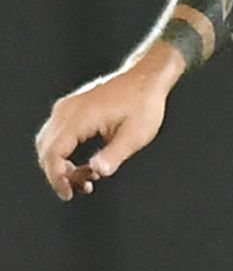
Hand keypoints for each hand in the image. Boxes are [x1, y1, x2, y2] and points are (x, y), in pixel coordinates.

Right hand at [34, 49, 179, 199]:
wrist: (147, 77)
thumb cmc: (144, 102)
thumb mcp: (137, 134)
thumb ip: (115, 154)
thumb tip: (97, 171)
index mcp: (80, 116)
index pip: (53, 152)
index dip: (56, 177)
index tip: (68, 193)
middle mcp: (67, 110)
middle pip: (46, 150)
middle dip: (60, 174)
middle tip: (82, 186)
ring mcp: (67, 108)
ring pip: (50, 144)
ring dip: (63, 165)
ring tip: (89, 177)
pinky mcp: (72, 109)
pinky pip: (58, 136)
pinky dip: (66, 154)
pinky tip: (85, 165)